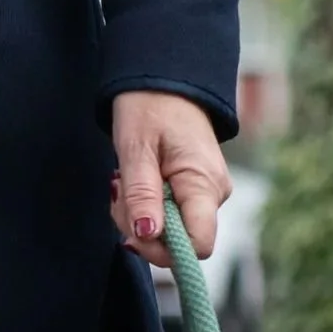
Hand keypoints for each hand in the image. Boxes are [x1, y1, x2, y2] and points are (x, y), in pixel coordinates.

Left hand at [110, 89, 228, 261]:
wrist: (165, 82)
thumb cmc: (149, 107)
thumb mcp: (136, 149)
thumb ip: (142, 194)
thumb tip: (148, 233)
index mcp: (205, 185)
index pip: (199, 245)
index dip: (163, 249)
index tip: (133, 230)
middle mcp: (214, 194)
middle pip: (179, 242)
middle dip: (141, 229)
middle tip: (117, 194)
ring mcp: (207, 193)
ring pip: (170, 230)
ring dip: (138, 216)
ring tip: (124, 181)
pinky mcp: (197, 191)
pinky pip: (170, 215)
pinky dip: (146, 206)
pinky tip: (136, 182)